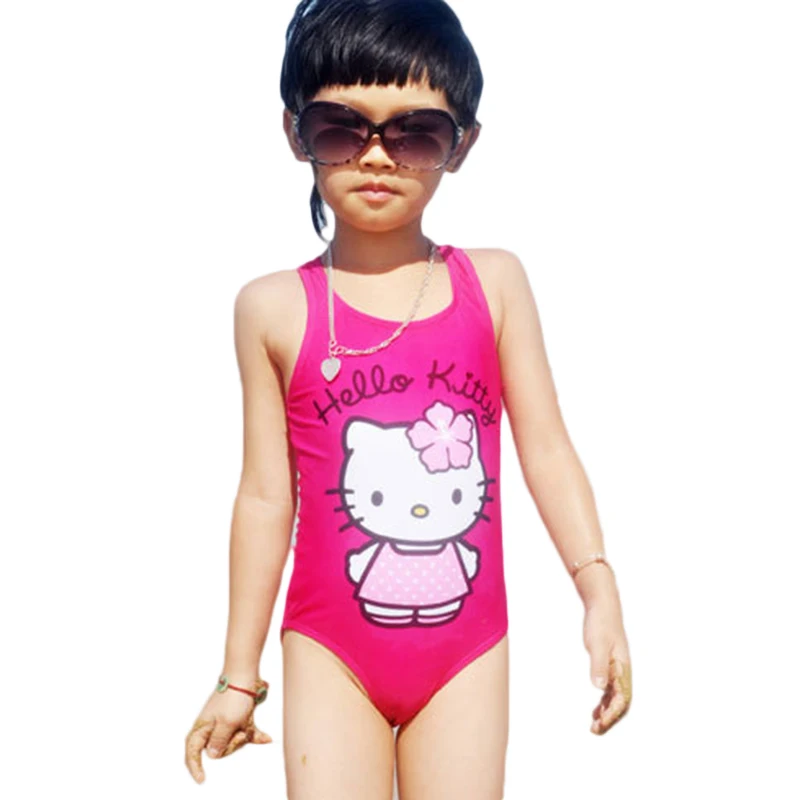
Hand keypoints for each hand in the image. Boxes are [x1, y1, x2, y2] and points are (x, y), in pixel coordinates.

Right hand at [184, 681, 272, 783]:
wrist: (247, 673)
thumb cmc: (235, 696)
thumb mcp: (228, 723)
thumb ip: (219, 742)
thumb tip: (211, 755)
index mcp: (203, 727)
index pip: (192, 752)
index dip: (194, 767)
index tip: (202, 780)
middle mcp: (212, 725)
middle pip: (218, 749)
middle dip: (232, 746)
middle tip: (241, 734)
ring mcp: (225, 721)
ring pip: (233, 741)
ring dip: (245, 738)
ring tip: (248, 726)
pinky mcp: (238, 716)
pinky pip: (245, 731)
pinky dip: (255, 734)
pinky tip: (266, 738)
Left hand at [583, 599, 631, 734]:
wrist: (602, 606)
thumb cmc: (601, 624)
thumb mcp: (597, 645)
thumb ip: (599, 666)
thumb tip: (599, 687)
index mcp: (623, 669)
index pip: (622, 699)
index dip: (612, 714)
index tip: (599, 724)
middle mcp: (623, 672)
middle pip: (621, 704)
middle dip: (610, 719)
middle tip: (595, 730)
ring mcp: (618, 670)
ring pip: (616, 700)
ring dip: (607, 714)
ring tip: (594, 726)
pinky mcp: (610, 666)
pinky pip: (610, 691)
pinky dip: (604, 703)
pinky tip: (595, 710)